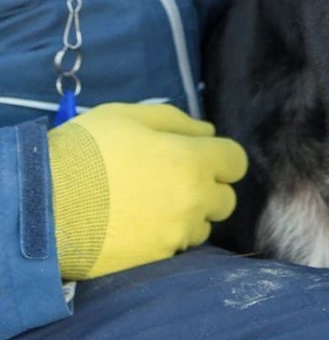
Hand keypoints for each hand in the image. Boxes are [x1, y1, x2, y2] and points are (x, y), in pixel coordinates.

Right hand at [47, 102, 245, 279]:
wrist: (45, 204)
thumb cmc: (88, 150)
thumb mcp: (130, 116)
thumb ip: (177, 121)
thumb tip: (206, 131)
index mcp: (193, 161)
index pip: (236, 161)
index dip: (220, 154)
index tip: (200, 152)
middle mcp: (193, 201)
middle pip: (225, 198)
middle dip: (208, 186)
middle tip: (172, 175)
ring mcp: (174, 235)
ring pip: (200, 225)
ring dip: (186, 213)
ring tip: (149, 199)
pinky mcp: (154, 259)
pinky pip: (174, 246)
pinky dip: (164, 234)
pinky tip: (136, 221)